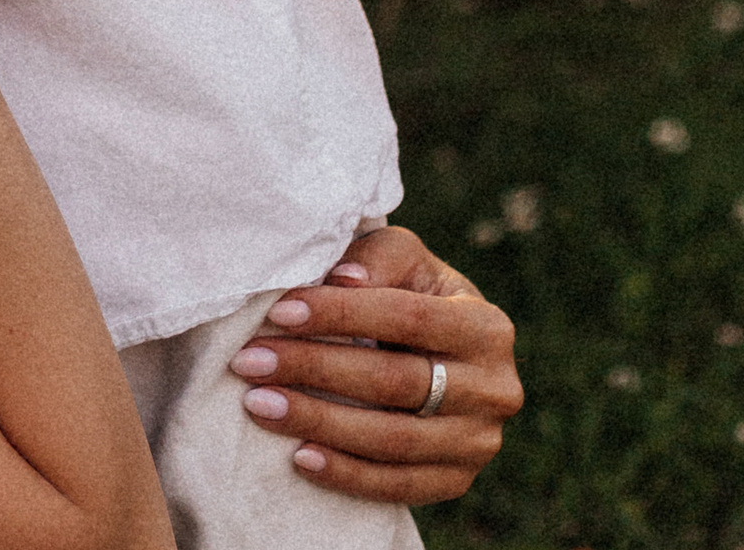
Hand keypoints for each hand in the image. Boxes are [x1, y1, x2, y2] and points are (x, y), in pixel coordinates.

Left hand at [230, 227, 521, 504]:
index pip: (407, 318)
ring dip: (319, 423)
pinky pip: (399, 486)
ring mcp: (479, 442)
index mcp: (486, 326)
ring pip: (393, 440)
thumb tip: (342, 278)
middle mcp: (494, 389)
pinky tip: (299, 457)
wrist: (440, 349)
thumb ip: (377, 257)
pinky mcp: (458, 480)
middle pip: (396, 382)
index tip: (279, 312)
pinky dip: (347, 474)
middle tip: (250, 362)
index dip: (341, 314)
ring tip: (259, 405)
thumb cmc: (410, 290)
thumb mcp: (403, 258)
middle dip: (315, 370)